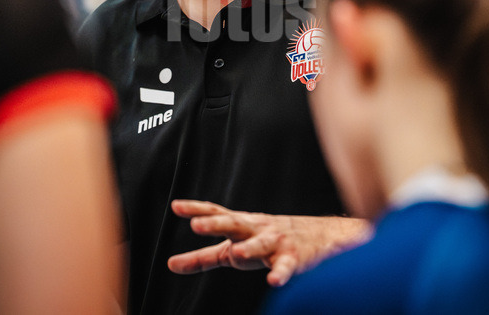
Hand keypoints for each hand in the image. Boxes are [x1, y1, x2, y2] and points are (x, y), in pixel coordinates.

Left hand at [167, 200, 370, 286]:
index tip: (175, 207)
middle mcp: (256, 229)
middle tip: (197, 225)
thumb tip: (170, 265)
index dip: (196, 209)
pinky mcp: (293, 258)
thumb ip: (203, 257)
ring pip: (260, 244)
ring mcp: (275, 242)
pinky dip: (280, 274)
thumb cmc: (266, 241)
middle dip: (215, 224)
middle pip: (234, 224)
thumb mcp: (233, 247)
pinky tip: (274, 282)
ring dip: (250, 248)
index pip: (216, 213)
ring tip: (237, 254)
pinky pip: (286, 267)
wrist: (318, 236)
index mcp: (241, 225)